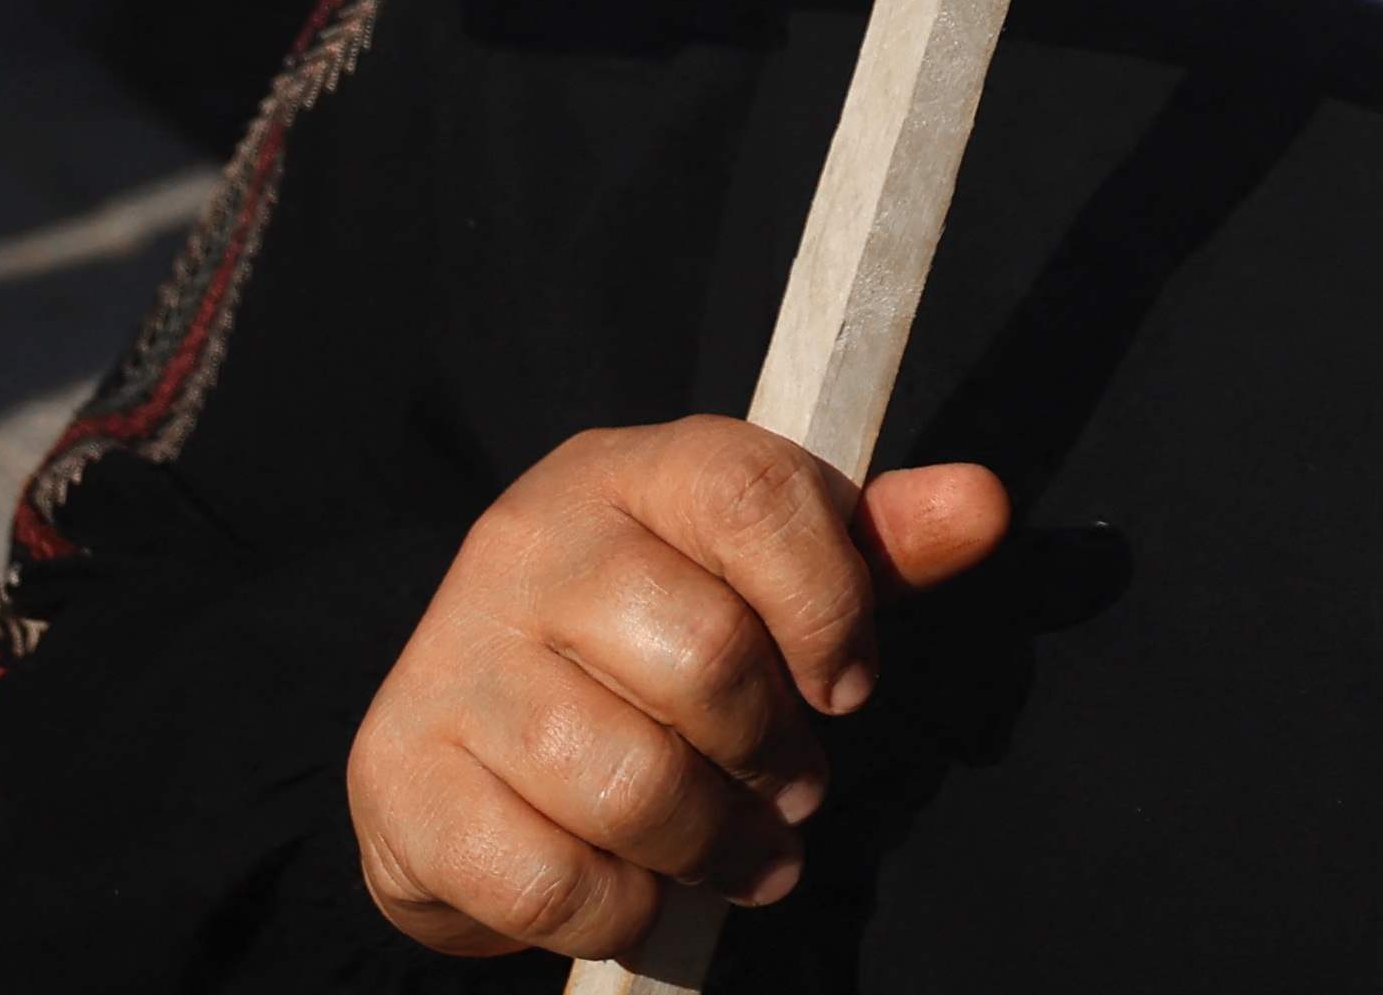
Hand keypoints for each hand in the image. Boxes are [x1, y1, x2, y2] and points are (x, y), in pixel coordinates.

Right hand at [344, 419, 1009, 960]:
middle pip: (705, 656)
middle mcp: (525, 546)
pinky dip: (622, 911)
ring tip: (738, 850)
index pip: (752, 495)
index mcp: (626, 470)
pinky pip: (551, 882)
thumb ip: (873, 547)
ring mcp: (451, 660)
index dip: (829, 603)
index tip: (847, 684)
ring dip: (714, 847)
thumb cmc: (648, 644)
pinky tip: (641, 891)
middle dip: (775, 755)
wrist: (468, 735)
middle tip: (789, 790)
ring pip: (632, 784)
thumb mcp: (766, 576)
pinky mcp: (402, 779)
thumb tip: (981, 505)